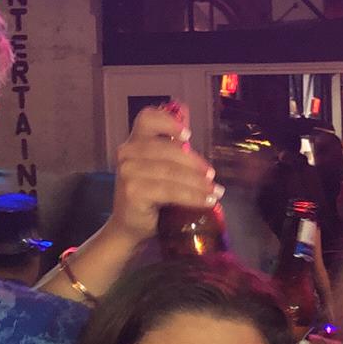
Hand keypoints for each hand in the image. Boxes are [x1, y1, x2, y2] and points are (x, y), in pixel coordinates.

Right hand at [102, 102, 221, 247]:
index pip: (147, 119)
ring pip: (172, 171)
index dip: (169, 122)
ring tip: (215, 191)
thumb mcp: (160, 167)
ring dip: (198, 183)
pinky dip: (192, 196)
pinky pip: (170, 190)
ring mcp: (128, 172)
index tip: (188, 134)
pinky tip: (206, 201)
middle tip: (212, 175)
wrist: (129, 226)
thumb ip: (171, 146)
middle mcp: (127, 153)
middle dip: (194, 162)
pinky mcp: (134, 191)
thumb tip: (186, 117)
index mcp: (134, 142)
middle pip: (168, 149)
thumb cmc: (149, 196)